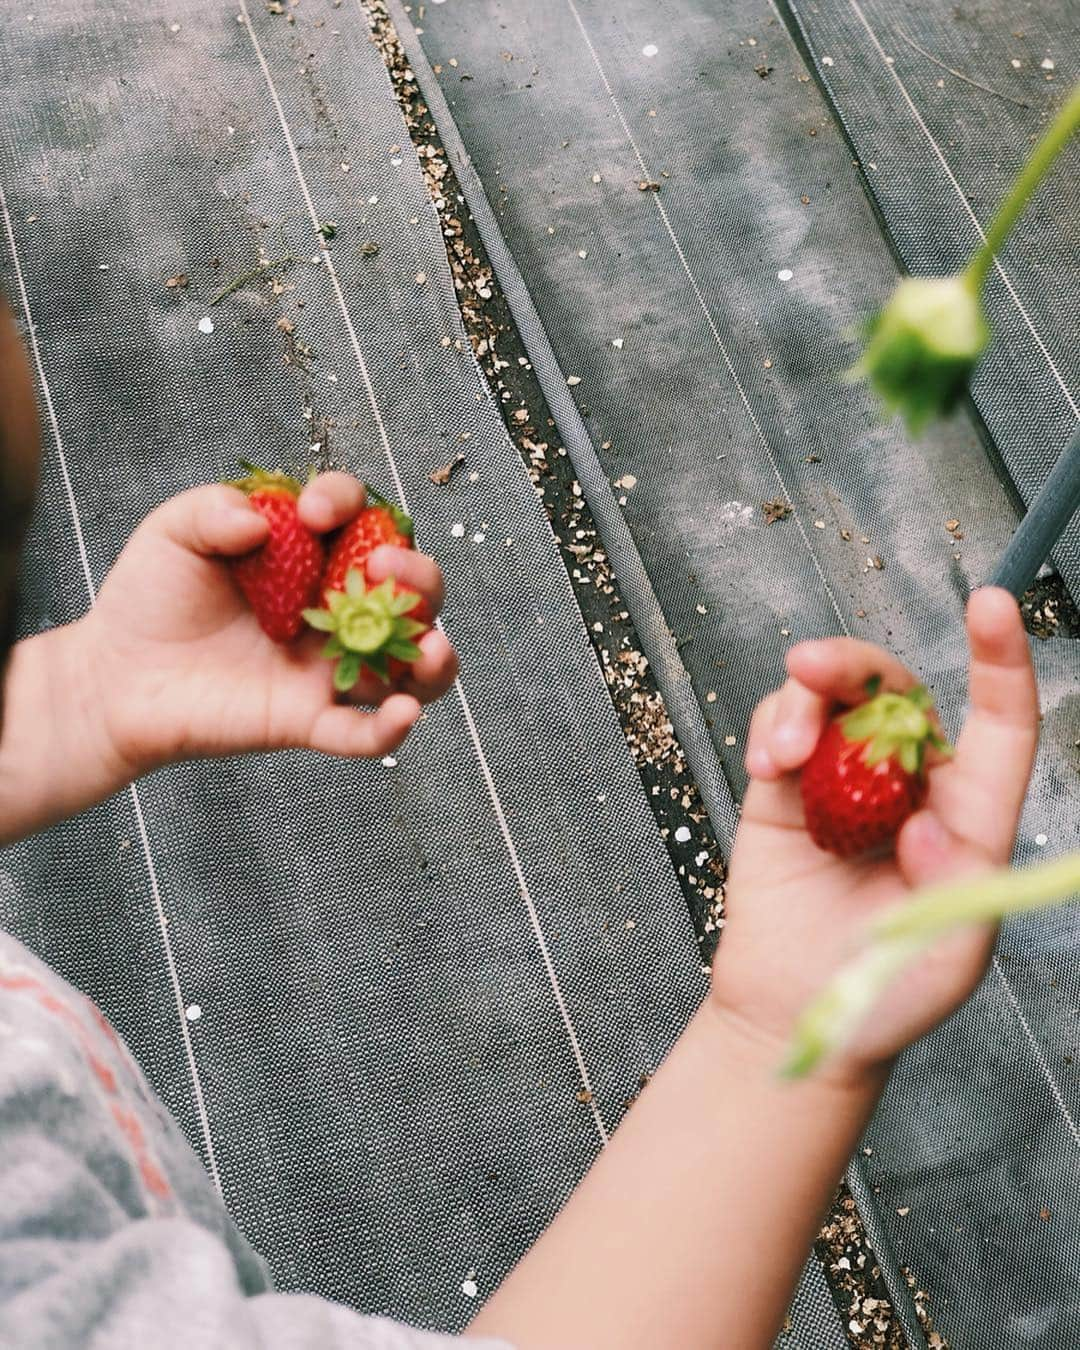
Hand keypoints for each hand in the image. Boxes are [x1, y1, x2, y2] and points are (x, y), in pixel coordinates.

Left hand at [81, 474, 458, 777]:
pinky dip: (390, 728)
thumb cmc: (151, 600)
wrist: (116, 678)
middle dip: (418, 577)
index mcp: (313, 557)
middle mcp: (337, 611)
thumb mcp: (174, 534)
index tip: (310, 513)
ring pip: (413, 668)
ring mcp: (329, 668)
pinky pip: (363, 732)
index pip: (357, 519)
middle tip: (385, 568)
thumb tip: (261, 521)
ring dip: (436, 658)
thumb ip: (211, 510)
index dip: (346, 504)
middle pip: (411, 593)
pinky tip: (400, 713)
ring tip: (430, 648)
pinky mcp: (309, 720)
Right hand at [710, 588, 1037, 1088]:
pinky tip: (768, 764)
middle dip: (855, 664)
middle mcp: (909, 784)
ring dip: (803, 701)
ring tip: (780, 755)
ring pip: (833, 695)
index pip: (999, 727)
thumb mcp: (944, 951)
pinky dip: (772, 726)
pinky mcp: (785, 786)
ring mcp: (843, 779)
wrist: (790, 1013)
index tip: (991, 605)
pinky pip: (782, 723)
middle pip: (897, 689)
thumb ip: (950, 886)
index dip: (1001, 663)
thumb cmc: (883, 993)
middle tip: (809, 667)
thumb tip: (925, 826)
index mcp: (969, 816)